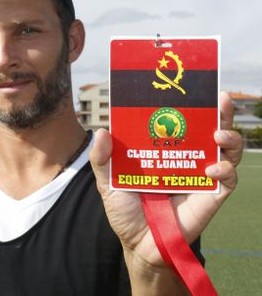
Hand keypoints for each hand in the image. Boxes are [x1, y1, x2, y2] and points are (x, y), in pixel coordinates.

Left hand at [89, 91, 242, 266]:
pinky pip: (227, 180)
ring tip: (219, 132)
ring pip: (225, 151)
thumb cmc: (125, 211)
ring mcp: (200, 177)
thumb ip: (102, 160)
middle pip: (209, 130)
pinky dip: (224, 171)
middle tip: (221, 98)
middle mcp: (185, 159)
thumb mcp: (108, 183)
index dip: (189, 105)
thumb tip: (102, 131)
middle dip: (219, 112)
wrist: (138, 244)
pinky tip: (212, 169)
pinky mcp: (211, 197)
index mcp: (164, 151)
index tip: (192, 87)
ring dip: (229, 137)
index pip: (180, 123)